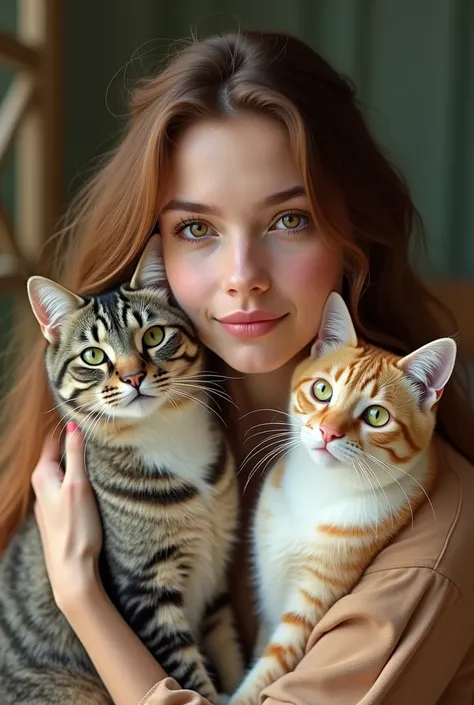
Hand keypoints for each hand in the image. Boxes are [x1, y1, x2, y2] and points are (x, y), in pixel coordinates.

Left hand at [32, 421, 102, 615]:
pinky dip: (76, 475)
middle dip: (70, 441)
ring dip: (74, 459)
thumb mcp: (78, 486)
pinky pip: (66, 484)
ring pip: (61, 470)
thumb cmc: (76, 529)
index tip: (81, 412)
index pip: (51, 440)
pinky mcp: (59, 513)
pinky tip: (89, 477)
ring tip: (93, 446)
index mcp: (43, 476)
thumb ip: (75, 455)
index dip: (64, 425)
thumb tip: (72, 426)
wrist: (72, 571)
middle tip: (91, 426)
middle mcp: (41, 487)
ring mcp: (49, 501)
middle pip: (56, 454)